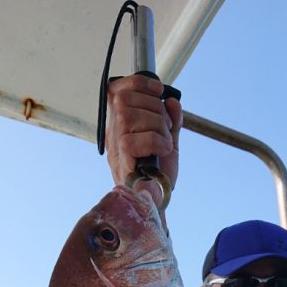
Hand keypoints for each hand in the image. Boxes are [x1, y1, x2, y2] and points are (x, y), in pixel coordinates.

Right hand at [106, 74, 182, 207]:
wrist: (156, 204)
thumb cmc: (158, 176)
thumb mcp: (167, 142)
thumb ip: (171, 121)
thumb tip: (172, 100)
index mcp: (122, 125)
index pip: (119, 90)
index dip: (139, 83)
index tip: (158, 91)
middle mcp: (114, 133)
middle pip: (125, 99)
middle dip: (154, 108)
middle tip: (166, 128)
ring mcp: (116, 147)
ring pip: (128, 116)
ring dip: (157, 125)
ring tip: (165, 143)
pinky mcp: (122, 161)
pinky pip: (132, 139)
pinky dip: (156, 141)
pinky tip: (164, 150)